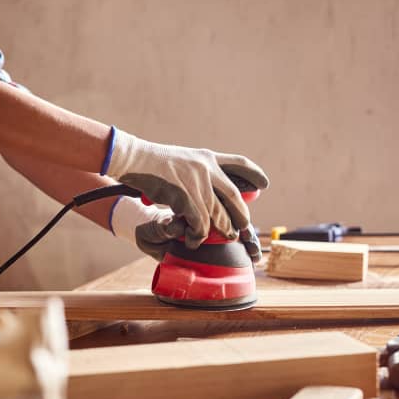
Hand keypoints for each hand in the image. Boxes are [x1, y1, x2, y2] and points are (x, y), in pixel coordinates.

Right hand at [103, 128, 268, 250]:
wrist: (133, 159)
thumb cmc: (152, 163)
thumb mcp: (182, 161)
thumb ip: (199, 173)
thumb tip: (211, 192)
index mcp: (207, 158)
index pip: (239, 163)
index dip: (255, 174)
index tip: (265, 184)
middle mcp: (207, 168)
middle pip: (234, 197)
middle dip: (241, 217)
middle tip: (241, 230)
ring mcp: (197, 182)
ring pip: (218, 215)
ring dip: (220, 231)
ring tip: (219, 239)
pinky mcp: (185, 197)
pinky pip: (200, 224)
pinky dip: (198, 236)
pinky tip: (193, 240)